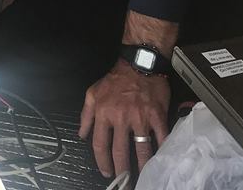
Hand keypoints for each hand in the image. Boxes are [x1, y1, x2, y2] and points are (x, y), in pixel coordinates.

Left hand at [78, 60, 168, 177]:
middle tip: (123, 180)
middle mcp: (120, 117)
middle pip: (119, 150)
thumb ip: (86, 115)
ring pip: (141, 148)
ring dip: (141, 165)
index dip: (101, 161)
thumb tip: (82, 134)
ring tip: (143, 175)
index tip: (105, 171)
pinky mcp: (156, 116)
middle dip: (121, 168)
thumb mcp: (92, 93)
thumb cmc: (116, 79)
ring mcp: (140, 117)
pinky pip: (160, 137)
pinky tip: (161, 159)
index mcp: (103, 113)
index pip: (100, 143)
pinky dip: (161, 150)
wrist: (139, 64)